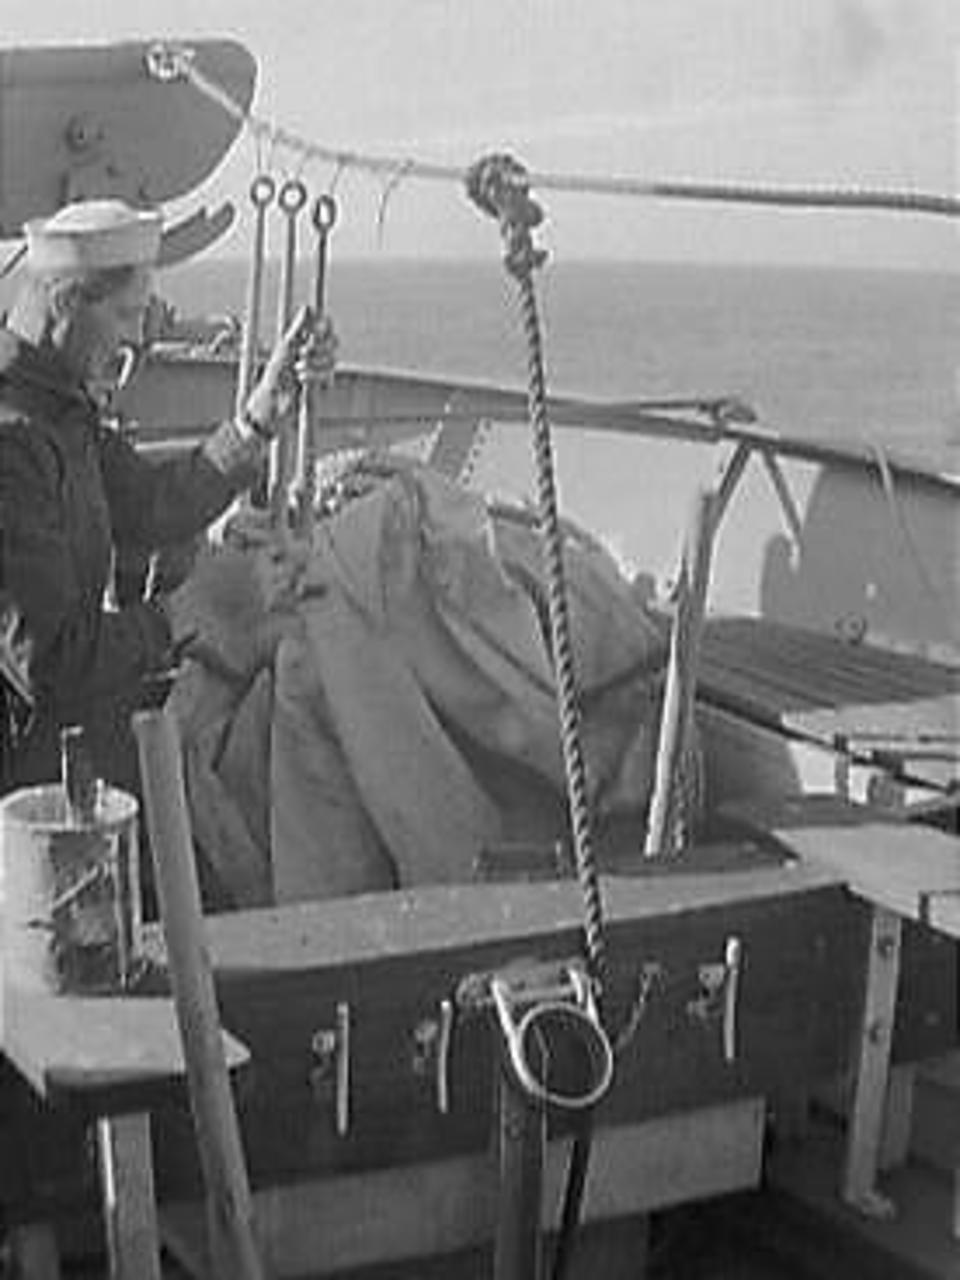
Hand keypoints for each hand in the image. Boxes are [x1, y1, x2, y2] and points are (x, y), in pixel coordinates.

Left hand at [243, 306, 337, 435]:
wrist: (273, 398)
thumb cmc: (275, 371)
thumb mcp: (286, 345)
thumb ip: (299, 327)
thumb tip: (307, 308)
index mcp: (306, 336)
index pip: (326, 324)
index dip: (325, 325)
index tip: (315, 331)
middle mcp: (316, 349)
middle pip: (334, 341)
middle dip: (319, 348)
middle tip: (302, 353)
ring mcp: (320, 364)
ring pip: (333, 359)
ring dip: (314, 365)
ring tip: (297, 369)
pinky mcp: (322, 380)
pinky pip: (329, 375)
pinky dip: (314, 377)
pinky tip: (301, 379)